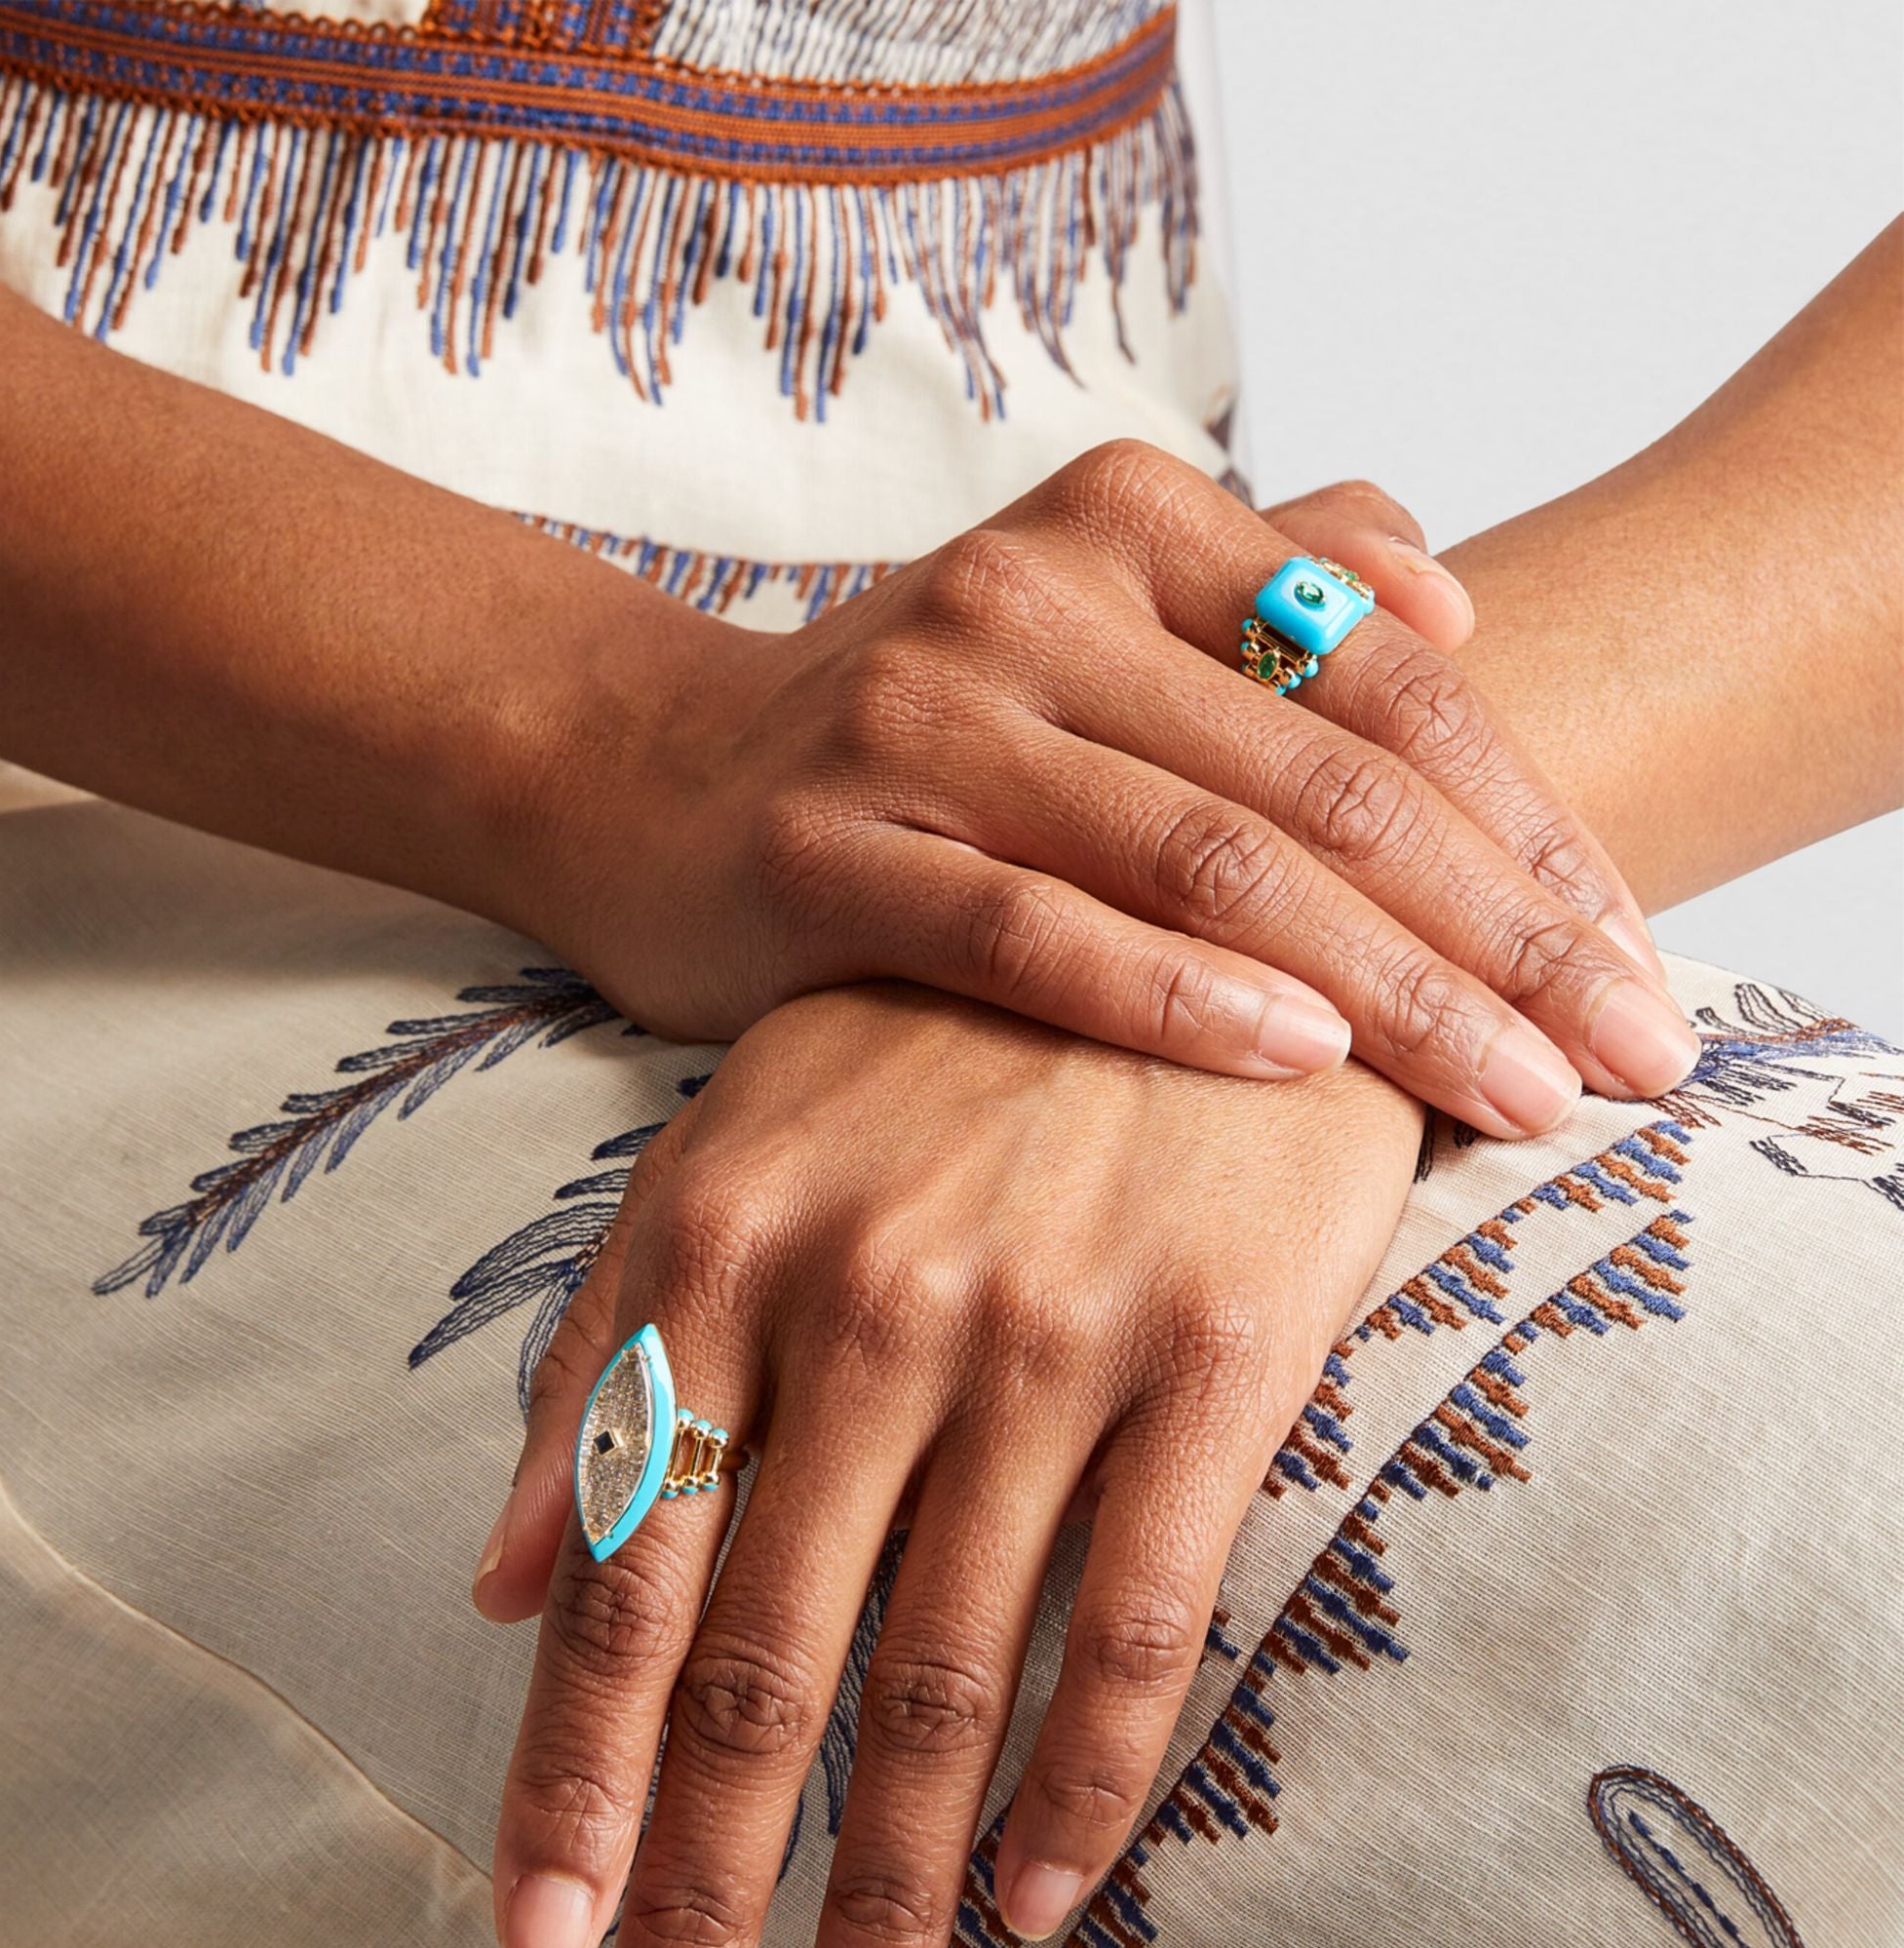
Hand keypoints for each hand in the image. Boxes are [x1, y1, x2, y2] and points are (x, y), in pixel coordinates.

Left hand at [471, 982, 1423, 1947]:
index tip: (534, 1942)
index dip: (566, 1774)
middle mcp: (868, 1296)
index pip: (620, 1563)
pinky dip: (1083, 1777)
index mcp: (721, 1243)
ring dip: (888, 1881)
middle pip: (761, 1652)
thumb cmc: (958, 1043)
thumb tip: (492, 1581)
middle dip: (697, 1877)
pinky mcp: (1218, 1346)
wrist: (1222, 904)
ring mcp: (1047, 1326)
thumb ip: (604, 1352)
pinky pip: (1136, 1611)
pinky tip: (1036, 1896)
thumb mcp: (738, 1145)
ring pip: (940, 1668)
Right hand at [522, 446, 1697, 1138]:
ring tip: (1518, 1092)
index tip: (1632, 959)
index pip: (1386, 671)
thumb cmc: (916, 727)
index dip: (1531, 821)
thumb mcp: (1091, 616)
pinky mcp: (831, 851)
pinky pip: (1031, 934)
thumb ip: (1267, 575)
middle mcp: (1032, 595)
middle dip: (1500, 935)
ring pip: (1202, 857)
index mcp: (1126, 525)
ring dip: (1385, 989)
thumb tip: (1446, 580)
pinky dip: (1176, 998)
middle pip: (1324, 776)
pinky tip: (1303, 1064)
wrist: (646, 773)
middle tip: (1628, 1060)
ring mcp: (924, 718)